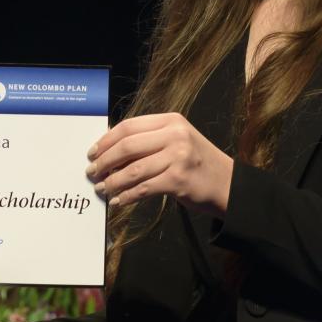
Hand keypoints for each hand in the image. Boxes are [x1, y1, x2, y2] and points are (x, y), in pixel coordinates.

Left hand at [86, 112, 234, 215]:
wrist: (229, 185)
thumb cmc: (198, 163)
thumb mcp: (176, 141)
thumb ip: (148, 140)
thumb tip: (108, 146)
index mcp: (171, 121)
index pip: (129, 126)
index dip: (106, 140)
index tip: (92, 152)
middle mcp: (175, 135)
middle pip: (127, 146)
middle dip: (104, 161)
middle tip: (91, 172)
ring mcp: (178, 157)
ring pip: (132, 170)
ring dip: (112, 182)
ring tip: (102, 189)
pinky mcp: (179, 180)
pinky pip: (143, 188)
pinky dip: (127, 196)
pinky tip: (118, 200)